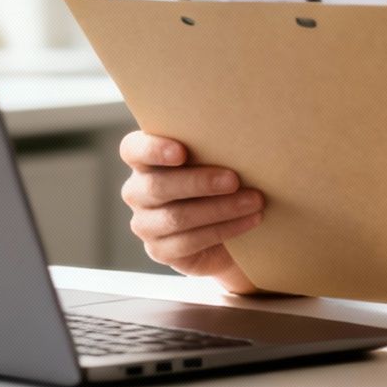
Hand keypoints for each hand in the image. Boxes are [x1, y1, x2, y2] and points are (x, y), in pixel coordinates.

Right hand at [118, 130, 263, 293]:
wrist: (228, 231)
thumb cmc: (221, 181)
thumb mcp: (215, 160)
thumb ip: (213, 147)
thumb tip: (242, 136)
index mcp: (144, 161)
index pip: (132, 150)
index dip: (153, 149)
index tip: (181, 152)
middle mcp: (137, 191)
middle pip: (157, 186)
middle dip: (199, 182)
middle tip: (234, 179)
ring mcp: (144, 224)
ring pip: (176, 217)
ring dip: (220, 208)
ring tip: (253, 201)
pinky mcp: (159, 250)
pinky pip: (188, 242)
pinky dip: (223, 230)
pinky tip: (248, 220)